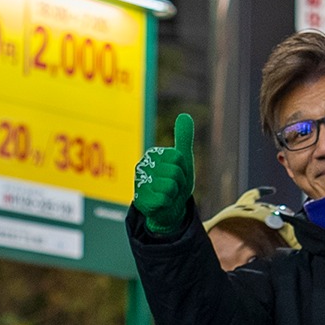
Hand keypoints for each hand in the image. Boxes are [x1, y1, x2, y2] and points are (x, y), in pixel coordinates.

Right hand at [131, 113, 196, 238]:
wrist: (169, 209)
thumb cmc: (175, 183)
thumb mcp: (182, 160)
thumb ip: (183, 138)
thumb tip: (185, 115)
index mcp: (153, 154)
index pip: (178, 157)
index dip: (184, 168)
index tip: (178, 174)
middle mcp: (143, 166)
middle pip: (175, 171)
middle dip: (180, 182)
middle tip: (173, 187)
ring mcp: (140, 183)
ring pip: (171, 185)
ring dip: (174, 193)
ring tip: (167, 194)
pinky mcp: (141, 200)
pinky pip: (165, 199)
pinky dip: (168, 203)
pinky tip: (162, 203)